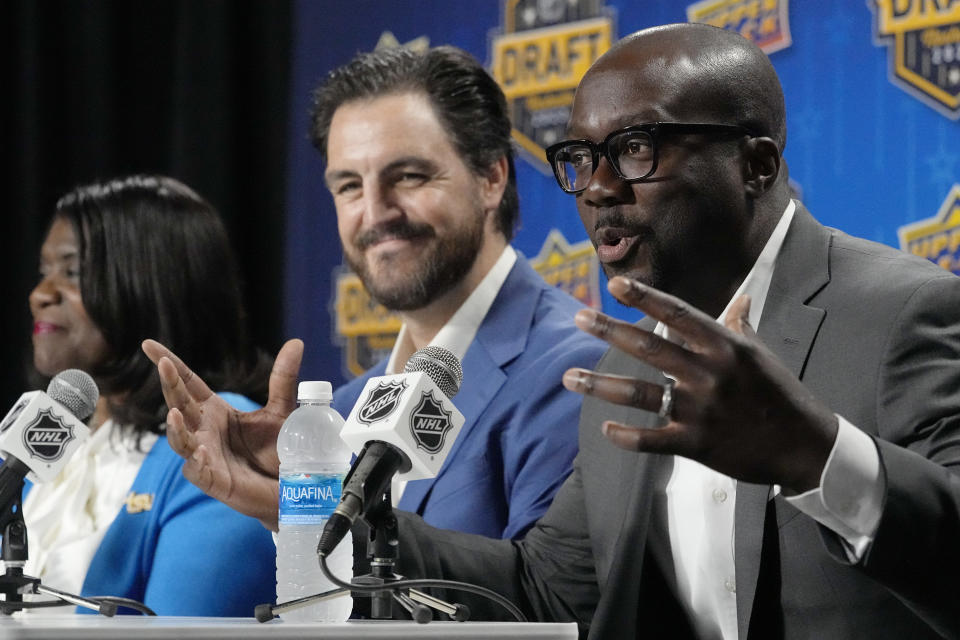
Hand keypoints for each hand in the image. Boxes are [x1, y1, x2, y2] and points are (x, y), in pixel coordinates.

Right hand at [142, 338, 304, 529]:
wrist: (291, 486)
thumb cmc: (279, 448)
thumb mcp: (282, 409)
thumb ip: (283, 378)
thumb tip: (296, 342)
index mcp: (215, 410)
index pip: (188, 383)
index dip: (170, 364)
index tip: (148, 344)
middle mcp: (204, 430)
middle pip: (179, 403)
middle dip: (169, 384)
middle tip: (164, 364)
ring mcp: (205, 455)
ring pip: (179, 438)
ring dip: (174, 426)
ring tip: (173, 412)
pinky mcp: (213, 480)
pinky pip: (197, 469)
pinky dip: (196, 460)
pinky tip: (200, 450)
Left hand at [562, 276, 837, 492]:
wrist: (805, 446)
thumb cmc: (780, 394)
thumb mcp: (762, 355)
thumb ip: (741, 327)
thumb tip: (740, 299)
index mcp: (725, 347)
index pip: (677, 314)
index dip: (644, 298)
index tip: (615, 285)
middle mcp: (709, 374)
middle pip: (649, 347)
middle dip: (610, 330)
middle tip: (579, 317)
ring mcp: (700, 410)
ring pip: (640, 393)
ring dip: (600, 384)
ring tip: (569, 376)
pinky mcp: (697, 444)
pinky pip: (653, 439)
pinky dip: (627, 435)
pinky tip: (605, 428)